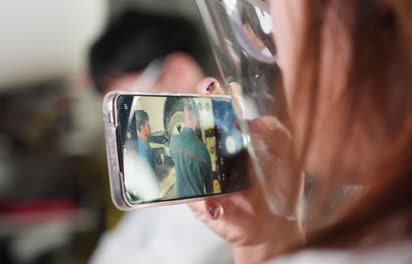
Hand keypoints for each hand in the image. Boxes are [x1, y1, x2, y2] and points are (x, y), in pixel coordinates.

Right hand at [188, 78, 303, 261]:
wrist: (275, 226)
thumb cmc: (280, 186)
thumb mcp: (285, 153)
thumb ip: (274, 131)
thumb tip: (252, 121)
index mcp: (233, 136)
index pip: (217, 109)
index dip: (211, 95)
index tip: (210, 87)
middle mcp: (214, 152)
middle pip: (194, 127)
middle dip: (190, 112)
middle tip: (195, 105)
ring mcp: (203, 175)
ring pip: (183, 157)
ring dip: (182, 146)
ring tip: (189, 136)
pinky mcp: (199, 200)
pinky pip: (188, 194)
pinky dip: (192, 193)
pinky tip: (203, 191)